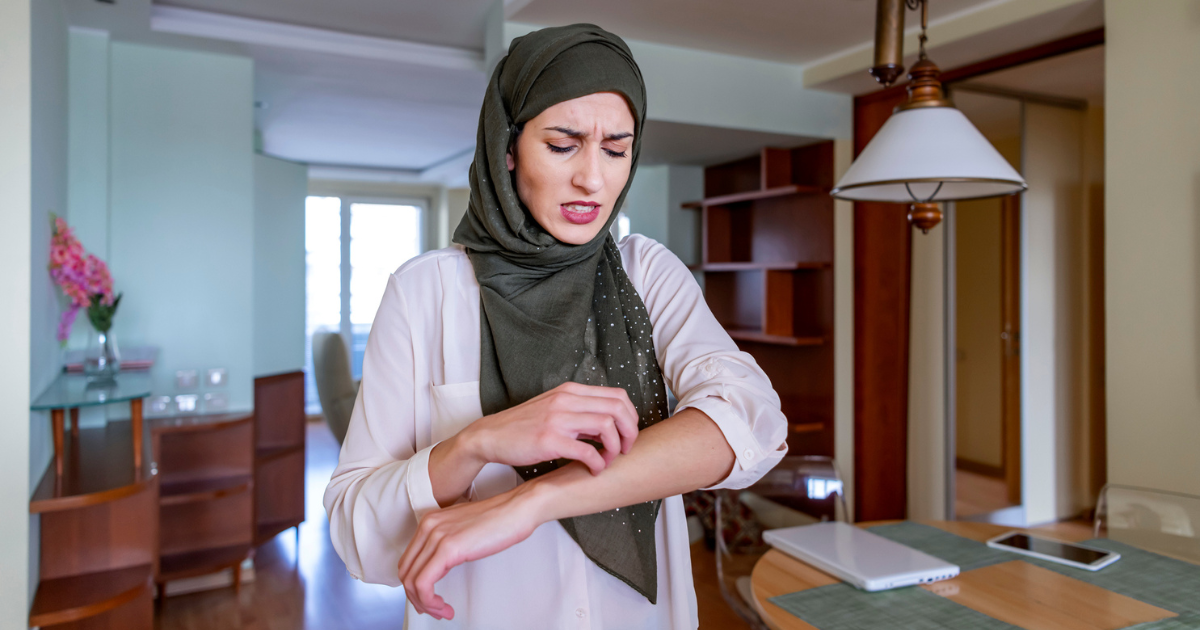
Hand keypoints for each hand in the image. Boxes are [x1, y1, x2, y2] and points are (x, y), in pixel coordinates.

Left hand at [397, 483, 548, 619]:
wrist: (518, 509)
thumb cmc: (499, 520)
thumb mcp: (463, 529)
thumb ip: (446, 543)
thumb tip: (440, 566)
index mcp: (429, 522)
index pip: (408, 561)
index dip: (414, 586)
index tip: (428, 599)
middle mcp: (428, 527)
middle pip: (405, 572)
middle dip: (416, 598)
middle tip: (434, 609)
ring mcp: (436, 536)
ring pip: (412, 581)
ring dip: (424, 603)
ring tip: (441, 611)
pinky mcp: (448, 548)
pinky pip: (424, 584)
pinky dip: (430, 601)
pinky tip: (444, 606)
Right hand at [462, 381, 638, 474]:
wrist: (490, 436)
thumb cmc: (523, 426)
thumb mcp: (554, 408)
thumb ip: (580, 412)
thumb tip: (609, 426)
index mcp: (570, 391)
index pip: (618, 396)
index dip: (630, 417)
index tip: (626, 435)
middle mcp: (566, 400)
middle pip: (618, 409)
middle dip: (630, 432)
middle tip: (625, 450)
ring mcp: (558, 419)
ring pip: (607, 427)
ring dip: (615, 448)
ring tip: (607, 460)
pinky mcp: (549, 440)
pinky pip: (587, 452)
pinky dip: (598, 464)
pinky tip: (593, 470)